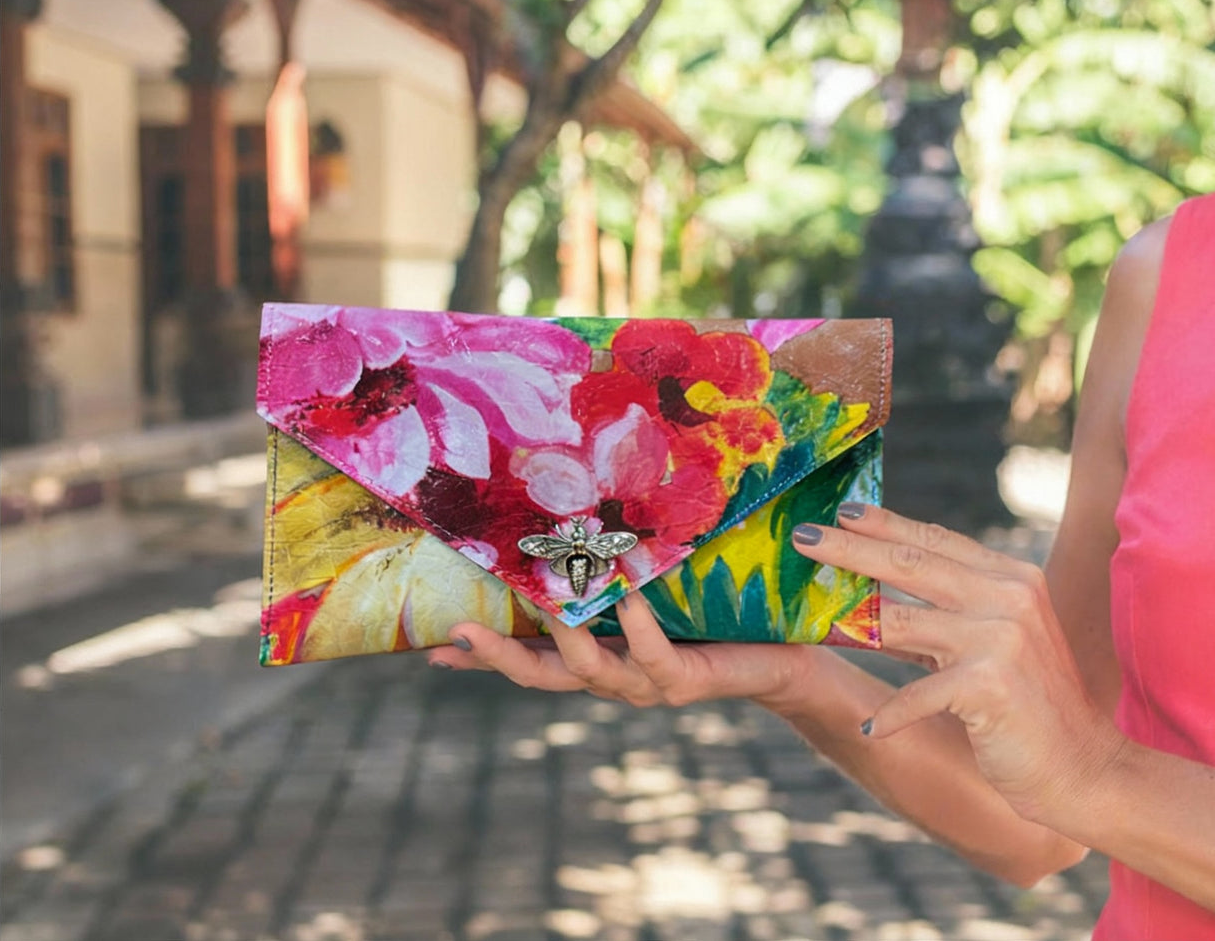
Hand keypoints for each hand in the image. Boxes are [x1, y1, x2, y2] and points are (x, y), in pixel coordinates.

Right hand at [426, 595, 817, 711]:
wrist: (783, 658)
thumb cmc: (715, 618)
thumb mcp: (655, 594)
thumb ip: (614, 575)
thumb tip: (575, 528)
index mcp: (600, 658)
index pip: (528, 661)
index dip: (481, 657)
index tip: (431, 646)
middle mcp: (613, 679)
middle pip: (541, 675)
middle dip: (497, 655)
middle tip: (457, 628)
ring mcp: (645, 686)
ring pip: (587, 669)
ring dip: (562, 632)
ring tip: (544, 593)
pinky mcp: (683, 682)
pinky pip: (650, 656)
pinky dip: (634, 625)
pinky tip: (626, 596)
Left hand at [795, 504, 1126, 824]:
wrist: (1083, 768)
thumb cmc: (1026, 709)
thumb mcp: (987, 647)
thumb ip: (941, 618)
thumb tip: (870, 599)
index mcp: (1010, 578)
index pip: (935, 540)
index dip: (884, 523)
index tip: (840, 511)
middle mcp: (1009, 596)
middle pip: (910, 563)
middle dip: (851, 549)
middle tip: (802, 538)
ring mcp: (1002, 638)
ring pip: (902, 621)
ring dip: (848, 624)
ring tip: (805, 622)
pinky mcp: (991, 685)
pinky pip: (919, 694)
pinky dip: (892, 714)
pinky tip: (870, 729)